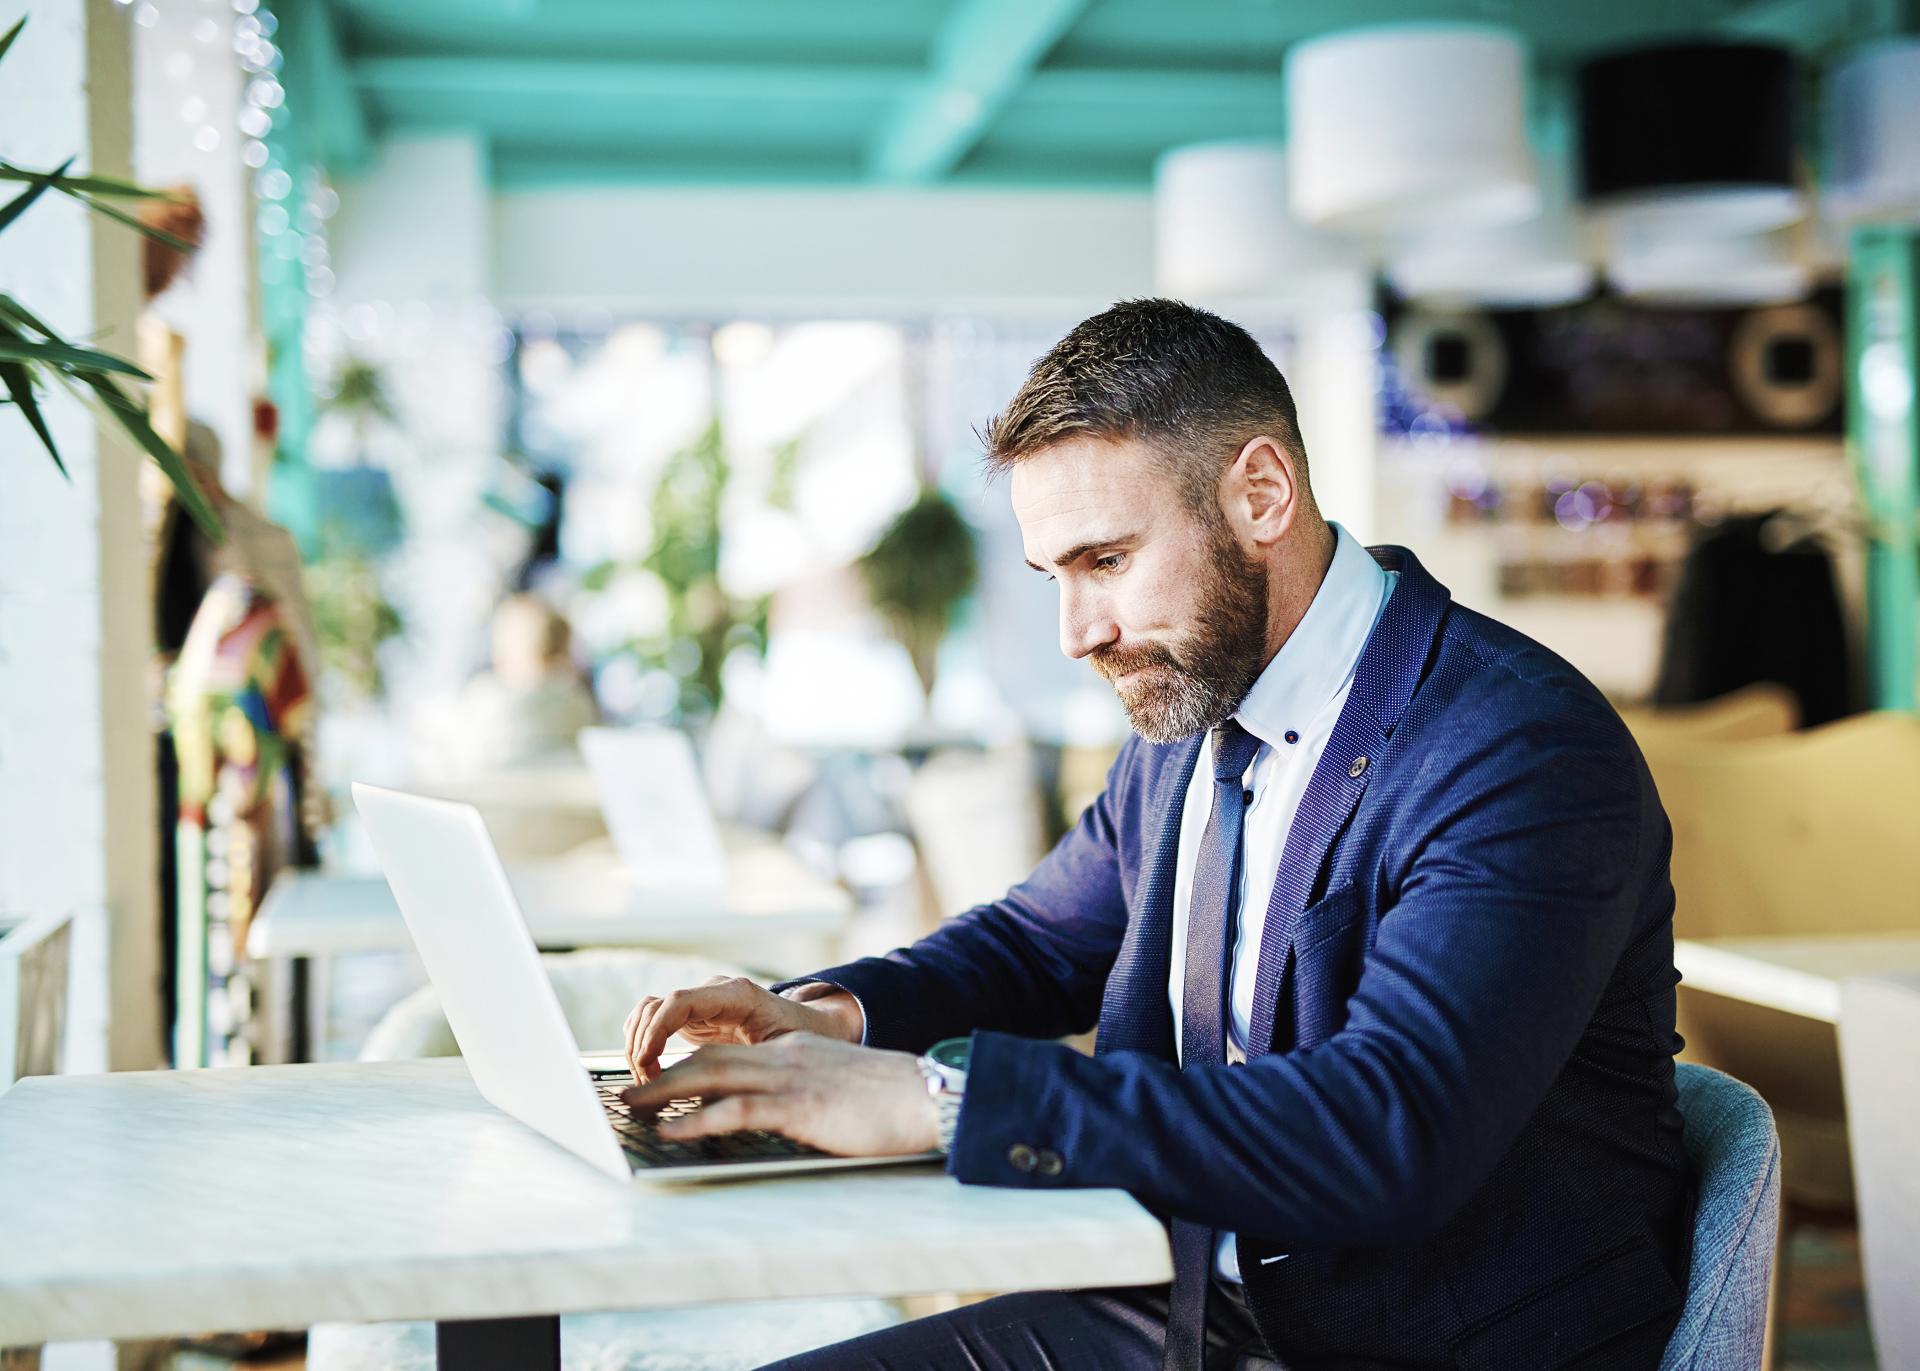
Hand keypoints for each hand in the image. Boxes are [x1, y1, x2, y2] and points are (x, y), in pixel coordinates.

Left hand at [620, 1034, 938, 1157]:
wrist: (928, 1096)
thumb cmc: (893, 1100)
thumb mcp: (840, 1087)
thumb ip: (808, 1091)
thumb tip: (786, 1114)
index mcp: (795, 1051)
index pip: (731, 1051)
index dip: (690, 1064)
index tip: (661, 1080)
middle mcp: (785, 1056)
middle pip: (709, 1057)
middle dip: (664, 1074)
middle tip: (630, 1092)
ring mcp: (790, 1078)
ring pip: (712, 1075)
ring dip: (666, 1092)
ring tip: (634, 1108)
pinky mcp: (799, 1105)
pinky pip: (735, 1109)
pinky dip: (697, 1119)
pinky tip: (673, 1131)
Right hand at [622, 976, 861, 1081]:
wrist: (813, 1027)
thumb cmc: (803, 1039)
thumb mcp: (786, 1052)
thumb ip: (757, 1063)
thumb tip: (723, 1093)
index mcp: (737, 996)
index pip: (681, 1001)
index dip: (656, 1031)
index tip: (646, 1064)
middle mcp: (713, 994)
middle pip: (656, 1007)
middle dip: (642, 1046)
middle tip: (647, 1085)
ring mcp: (700, 1005)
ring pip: (648, 1013)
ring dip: (638, 1046)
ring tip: (649, 1083)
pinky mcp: (693, 1020)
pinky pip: (654, 1022)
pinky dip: (644, 1045)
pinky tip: (651, 1074)